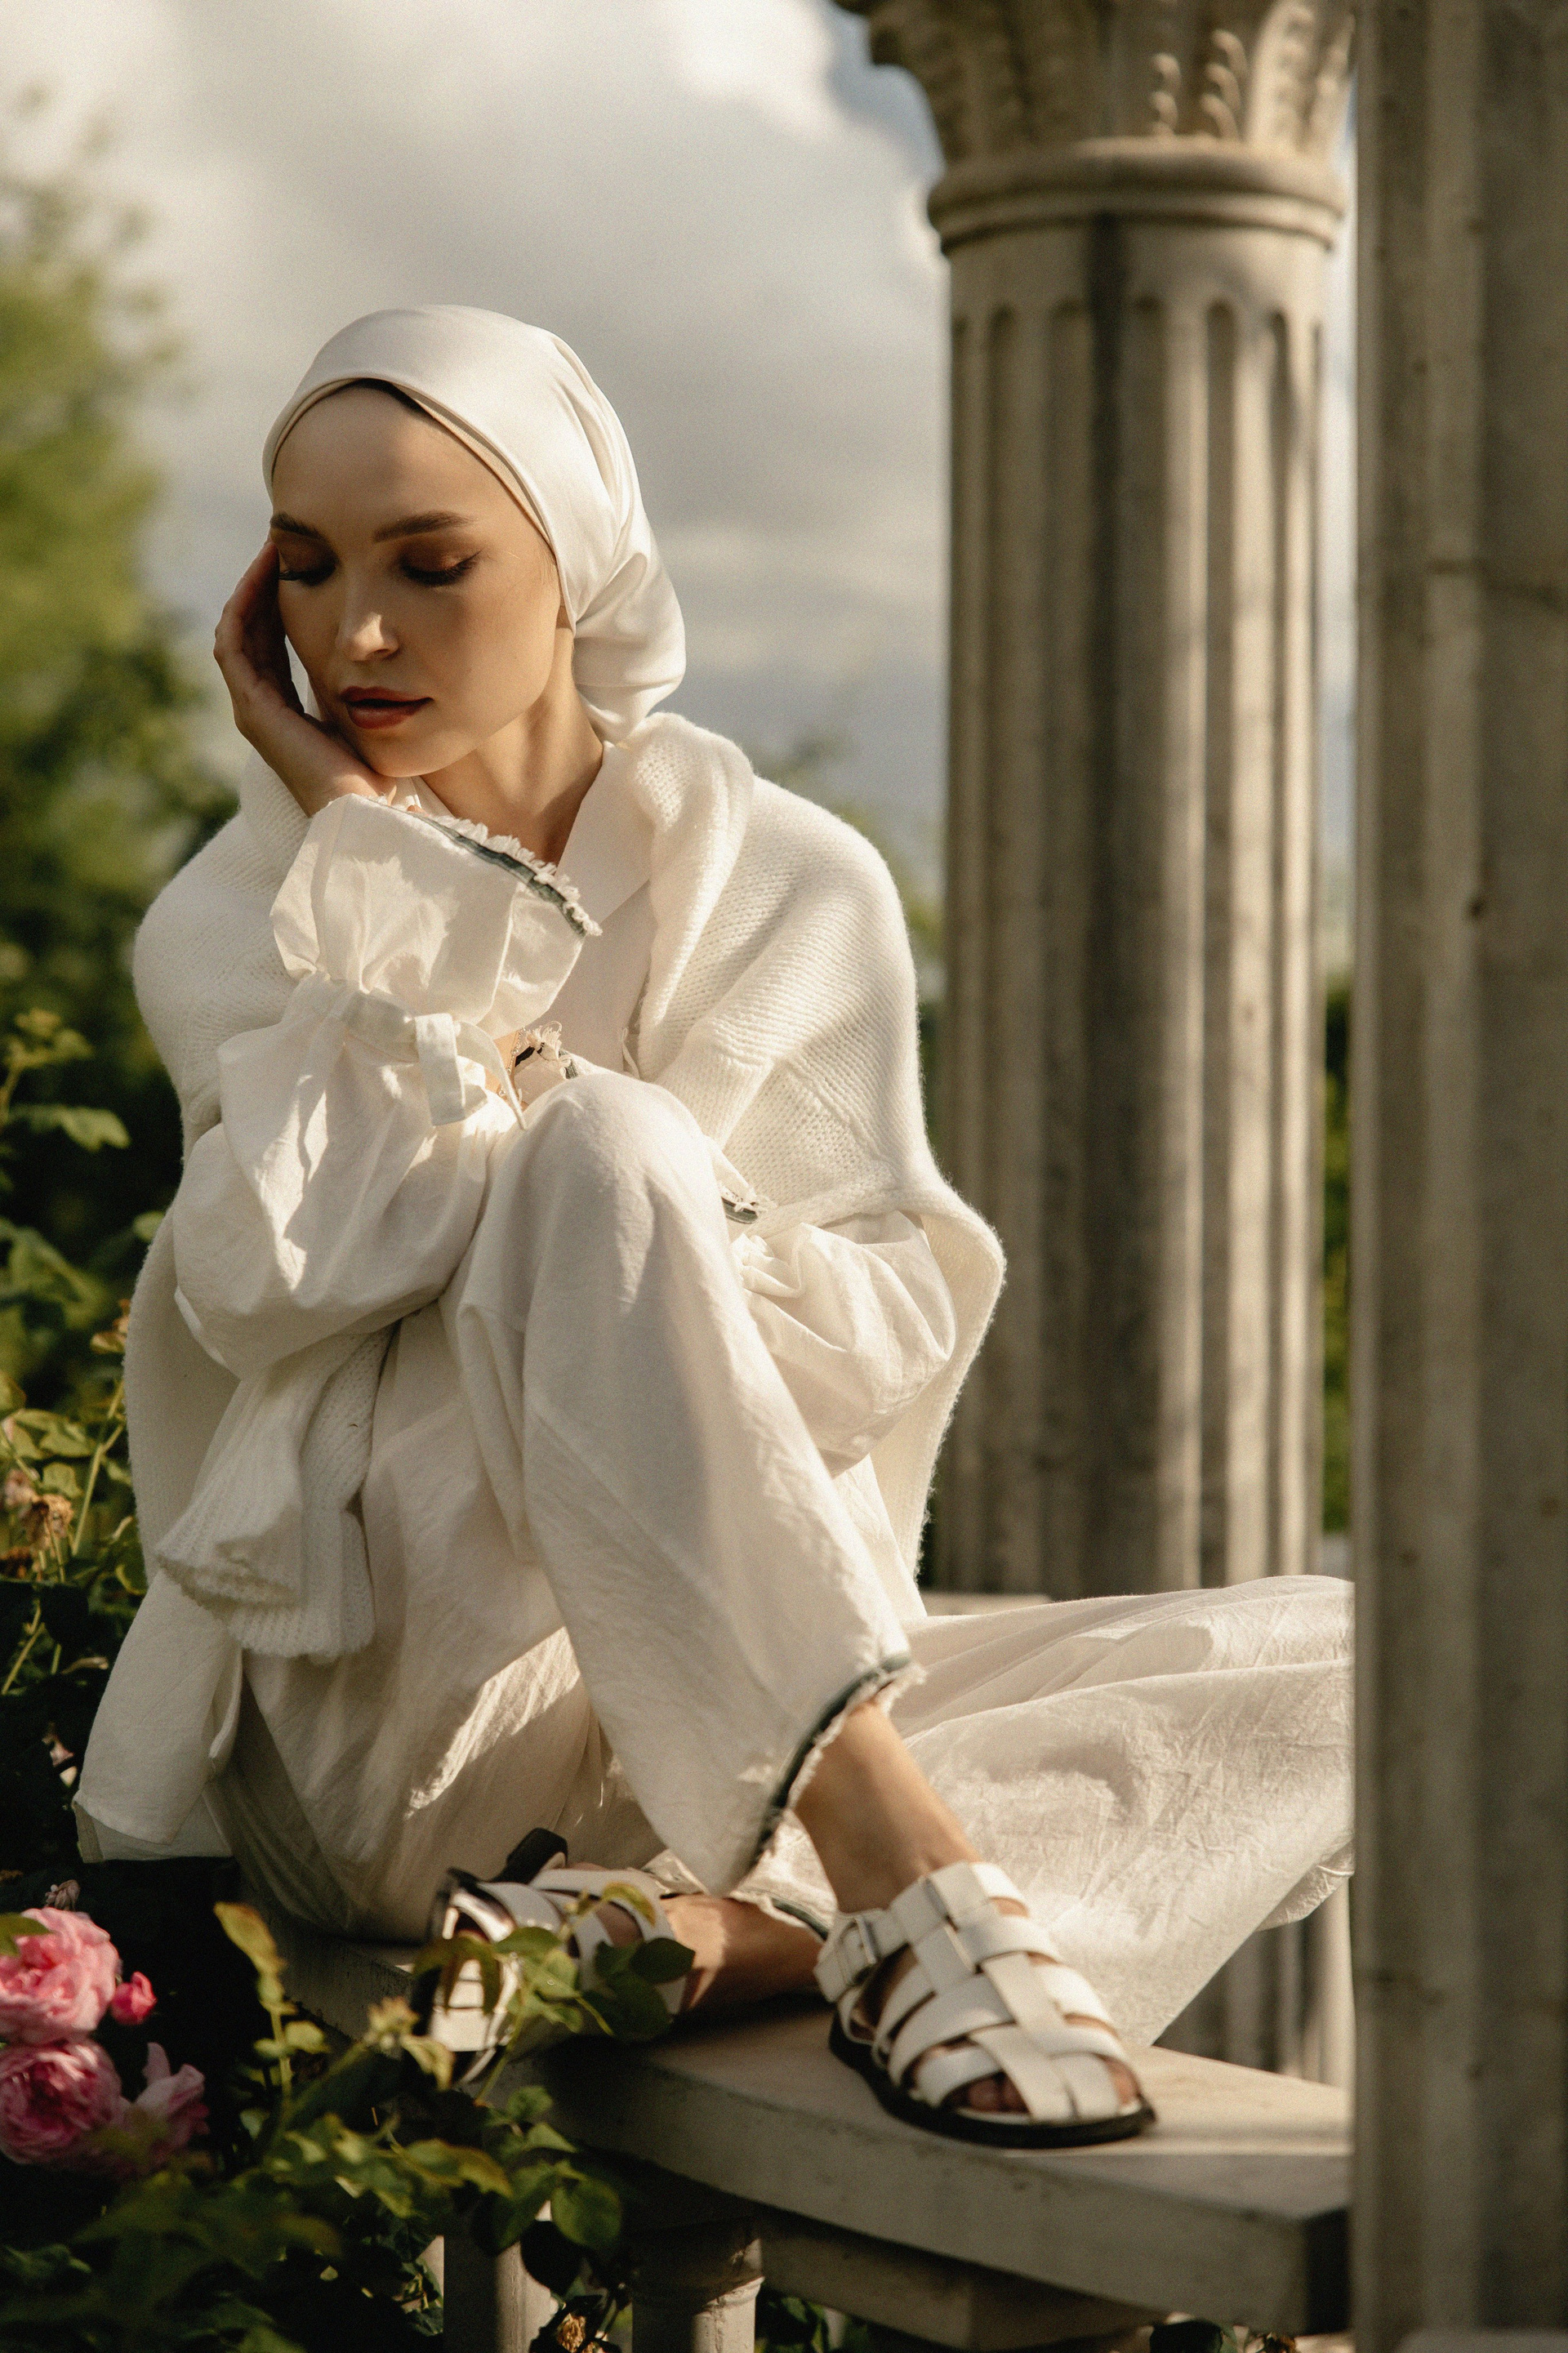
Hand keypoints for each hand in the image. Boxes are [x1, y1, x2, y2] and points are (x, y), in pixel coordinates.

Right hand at [213, 544, 386, 817]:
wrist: (366, 816)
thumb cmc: (379, 778)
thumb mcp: (369, 719)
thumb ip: (364, 689)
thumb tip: (387, 653)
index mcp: (287, 713)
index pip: (271, 645)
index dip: (278, 602)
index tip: (301, 564)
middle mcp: (263, 710)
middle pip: (251, 633)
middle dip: (263, 588)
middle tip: (282, 545)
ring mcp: (253, 711)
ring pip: (238, 633)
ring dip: (251, 588)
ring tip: (272, 549)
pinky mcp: (253, 712)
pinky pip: (236, 645)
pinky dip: (246, 606)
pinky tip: (266, 574)